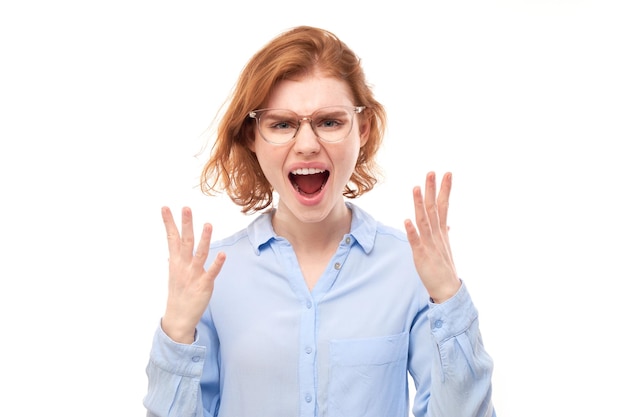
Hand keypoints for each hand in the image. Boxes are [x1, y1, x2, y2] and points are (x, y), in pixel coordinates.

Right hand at [160, 206, 225, 343]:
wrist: (178, 318)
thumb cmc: (178, 293)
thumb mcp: (174, 274)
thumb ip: (175, 260)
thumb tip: (171, 251)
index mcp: (175, 262)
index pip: (172, 238)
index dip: (169, 223)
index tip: (165, 207)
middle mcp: (183, 266)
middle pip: (185, 241)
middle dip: (185, 224)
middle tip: (185, 208)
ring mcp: (193, 275)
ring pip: (199, 253)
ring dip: (204, 239)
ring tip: (208, 224)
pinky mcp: (204, 285)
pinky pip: (211, 272)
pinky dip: (217, 264)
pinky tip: (223, 254)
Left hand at [404, 172, 460, 302]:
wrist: (447, 289)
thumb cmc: (444, 267)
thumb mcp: (445, 247)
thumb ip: (444, 233)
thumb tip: (448, 224)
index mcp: (442, 231)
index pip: (444, 205)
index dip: (444, 189)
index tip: (446, 174)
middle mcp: (437, 234)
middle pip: (435, 208)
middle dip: (432, 190)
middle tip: (431, 172)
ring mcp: (429, 244)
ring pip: (424, 220)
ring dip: (420, 204)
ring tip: (416, 188)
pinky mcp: (421, 255)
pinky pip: (416, 241)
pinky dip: (411, 231)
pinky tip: (406, 220)